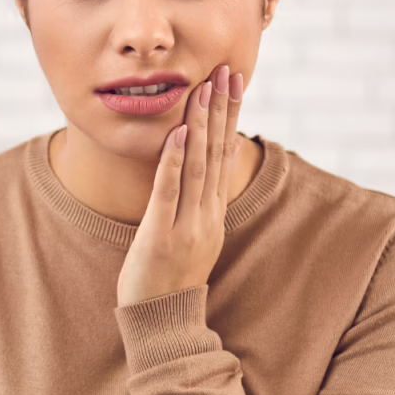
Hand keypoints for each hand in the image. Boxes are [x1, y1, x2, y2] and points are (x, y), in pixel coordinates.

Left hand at [116, 63, 246, 307]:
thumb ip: (198, 202)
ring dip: (202, 124)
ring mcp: (186, 225)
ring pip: (198, 166)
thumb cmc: (170, 278)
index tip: (233, 81)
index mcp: (213, 212)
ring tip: (204, 89)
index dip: (230, 116)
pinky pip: (169, 192)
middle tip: (227, 70)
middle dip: (222, 109)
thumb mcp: (193, 235)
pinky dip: (175, 161)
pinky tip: (179, 133)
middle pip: (217, 152)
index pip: (224, 154)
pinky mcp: (161, 236)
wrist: (163, 323)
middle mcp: (206, 214)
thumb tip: (204, 170)